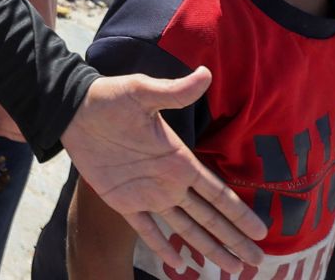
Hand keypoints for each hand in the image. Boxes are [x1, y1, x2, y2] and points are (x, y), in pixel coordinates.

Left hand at [61, 69, 267, 273]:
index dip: (239, 213)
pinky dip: (162, 246)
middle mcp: (169, 181)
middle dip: (233, 239)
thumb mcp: (142, 92)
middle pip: (208, 218)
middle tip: (257, 263)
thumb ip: (174, 92)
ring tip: (231, 270)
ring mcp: (147, 193)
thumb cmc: (108, 97)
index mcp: (179, 160)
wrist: (72, 109)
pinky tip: (179, 264)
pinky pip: (145, 230)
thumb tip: (205, 74)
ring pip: (185, 228)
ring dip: (208, 248)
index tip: (261, 231)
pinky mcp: (122, 201)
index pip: (217, 193)